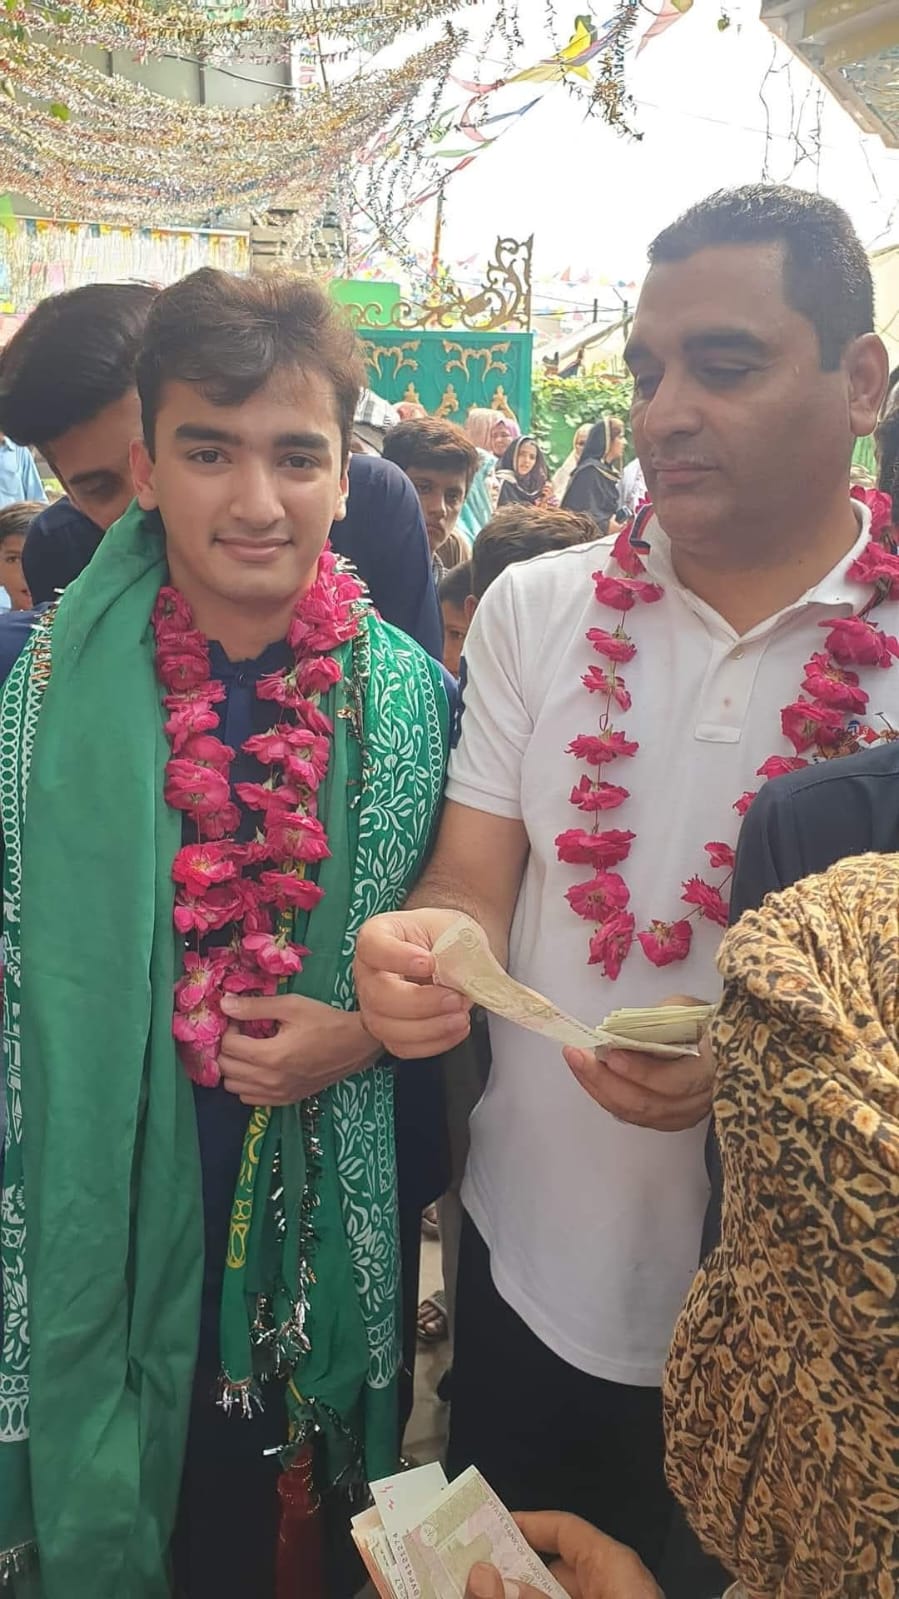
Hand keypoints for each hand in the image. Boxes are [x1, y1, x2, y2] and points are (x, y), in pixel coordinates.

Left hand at [217, 993, 377, 1104]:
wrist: (355, 1045)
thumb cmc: (324, 1021)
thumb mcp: (291, 1005)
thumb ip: (255, 1007)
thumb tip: (225, 1004)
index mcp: (271, 1056)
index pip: (228, 1046)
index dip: (229, 1029)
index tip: (241, 1020)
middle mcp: (271, 1080)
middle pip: (226, 1068)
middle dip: (228, 1048)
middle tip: (242, 1033)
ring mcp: (278, 1094)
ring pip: (234, 1087)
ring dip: (235, 1067)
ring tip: (249, 1050)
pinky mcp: (285, 1100)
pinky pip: (249, 1098)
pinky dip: (247, 1084)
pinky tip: (259, 1067)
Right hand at [354, 909, 473, 1057]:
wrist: (454, 955)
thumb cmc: (447, 936)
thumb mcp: (455, 930)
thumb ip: (454, 951)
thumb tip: (461, 980)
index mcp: (378, 935)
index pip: (372, 946)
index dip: (397, 958)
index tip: (428, 963)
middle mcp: (368, 971)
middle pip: (377, 995)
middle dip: (420, 1003)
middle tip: (455, 998)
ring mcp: (374, 1004)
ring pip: (385, 1027)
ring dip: (429, 1028)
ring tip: (460, 1016)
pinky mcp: (389, 1030)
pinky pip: (401, 1046)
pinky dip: (433, 1043)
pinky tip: (455, 1029)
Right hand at [465, 1511, 661, 1598]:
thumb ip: (528, 1598)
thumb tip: (483, 1576)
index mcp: (615, 1564)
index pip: (563, 1526)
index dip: (522, 1523)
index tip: (481, 1527)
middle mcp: (616, 1582)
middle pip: (555, 1566)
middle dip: (512, 1569)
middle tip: (472, 1574)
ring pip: (559, 1593)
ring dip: (521, 1593)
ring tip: (481, 1591)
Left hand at [563, 994, 713, 1131]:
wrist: (721, 1045)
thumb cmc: (704, 1023)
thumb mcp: (685, 1009)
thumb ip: (658, 1022)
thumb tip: (620, 1034)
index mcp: (712, 1070)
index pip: (674, 1082)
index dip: (640, 1071)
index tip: (610, 1054)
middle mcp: (700, 1101)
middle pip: (647, 1104)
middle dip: (605, 1080)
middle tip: (576, 1056)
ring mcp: (684, 1115)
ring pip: (636, 1114)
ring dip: (600, 1089)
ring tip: (577, 1063)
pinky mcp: (669, 1120)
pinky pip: (634, 1116)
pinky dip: (608, 1097)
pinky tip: (591, 1079)